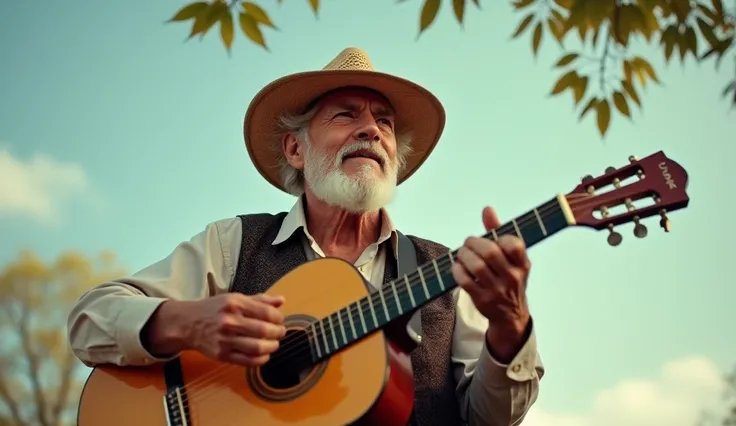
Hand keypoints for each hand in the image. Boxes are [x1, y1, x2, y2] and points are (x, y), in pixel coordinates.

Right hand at [186, 293, 286, 365]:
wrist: (187, 324)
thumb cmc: (214, 310)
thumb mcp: (235, 299)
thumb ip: (260, 300)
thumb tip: (282, 300)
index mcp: (235, 304)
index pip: (266, 312)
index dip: (278, 318)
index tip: (279, 320)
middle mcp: (230, 321)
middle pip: (264, 330)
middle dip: (278, 333)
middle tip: (280, 332)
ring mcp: (224, 339)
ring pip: (257, 347)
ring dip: (272, 347)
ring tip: (274, 344)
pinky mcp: (221, 355)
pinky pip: (247, 361)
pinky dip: (261, 359)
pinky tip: (264, 355)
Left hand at [451, 206, 530, 330]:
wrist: (510, 315)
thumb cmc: (508, 278)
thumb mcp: (510, 257)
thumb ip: (497, 232)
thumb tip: (487, 209)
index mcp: (522, 263)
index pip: (513, 244)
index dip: (498, 237)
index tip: (491, 240)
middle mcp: (513, 277)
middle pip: (490, 252)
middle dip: (473, 243)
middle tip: (468, 243)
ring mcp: (498, 290)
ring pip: (476, 266)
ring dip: (463, 255)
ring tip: (462, 254)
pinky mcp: (483, 300)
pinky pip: (465, 281)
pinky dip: (457, 270)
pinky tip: (458, 267)